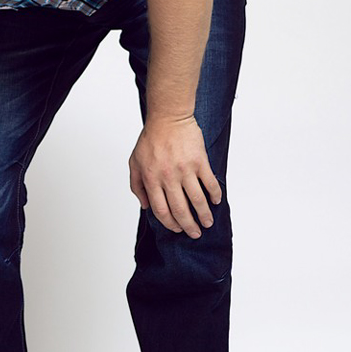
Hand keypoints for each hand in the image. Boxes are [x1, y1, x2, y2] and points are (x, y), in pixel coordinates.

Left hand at [128, 115, 221, 238]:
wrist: (168, 117)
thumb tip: (145, 206)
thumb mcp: (134, 162)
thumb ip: (136, 185)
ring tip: (207, 223)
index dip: (170, 223)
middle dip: (189, 226)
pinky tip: (216, 201)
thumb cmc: (151, 139)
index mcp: (151, 179)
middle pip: (180, 209)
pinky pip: (210, 182)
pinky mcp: (199, 161)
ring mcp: (185, 169)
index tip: (177, 229)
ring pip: (197, 200)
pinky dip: (214, 194)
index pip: (161, 210)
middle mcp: (168, 177)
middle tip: (195, 233)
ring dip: (204, 215)